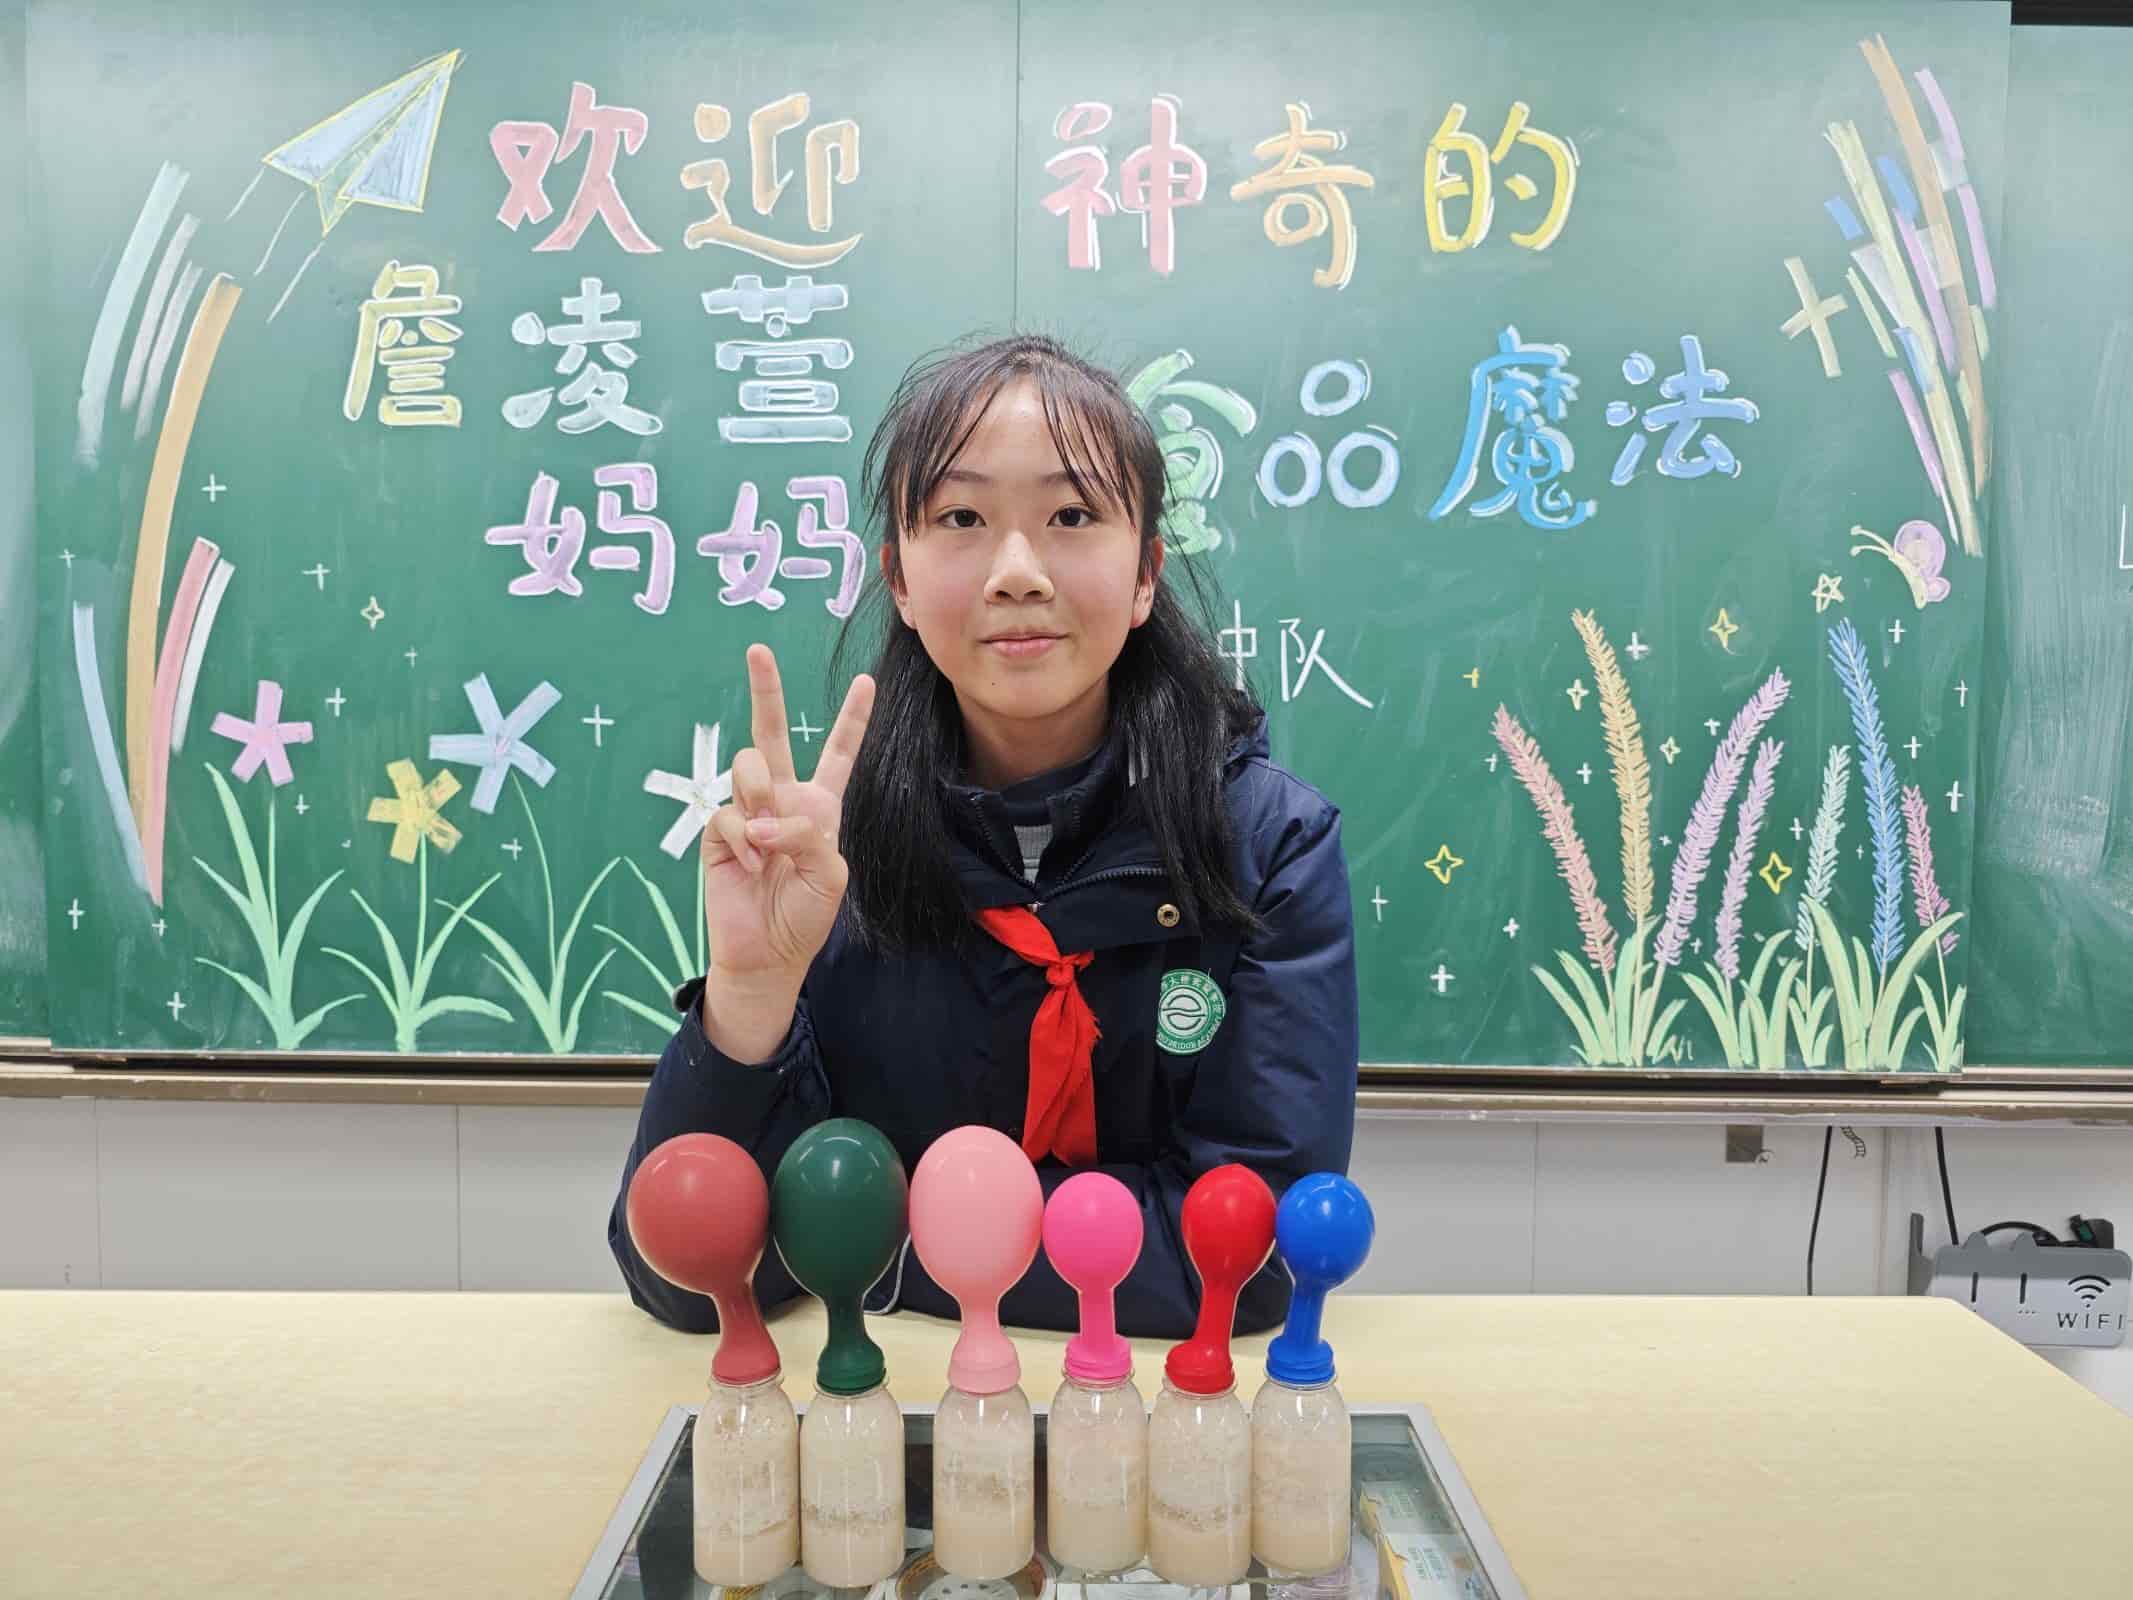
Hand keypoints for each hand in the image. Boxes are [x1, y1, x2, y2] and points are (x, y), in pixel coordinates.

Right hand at [701, 643, 875, 983]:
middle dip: (765, 691)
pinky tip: (753, 868)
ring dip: (761, 798)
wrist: (768, 953)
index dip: (853, 720)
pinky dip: (744, 841)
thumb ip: (807, 833)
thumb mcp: (829, 872)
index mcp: (819, 806)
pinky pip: (728, 814)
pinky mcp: (717, 832)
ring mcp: (746, 812)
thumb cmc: (804, 915)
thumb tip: (762, 817)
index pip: (838, 754)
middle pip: (772, 734)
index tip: (867, 682)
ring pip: (748, 767)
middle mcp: (781, 799)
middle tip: (758, 650)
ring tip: (767, 840)